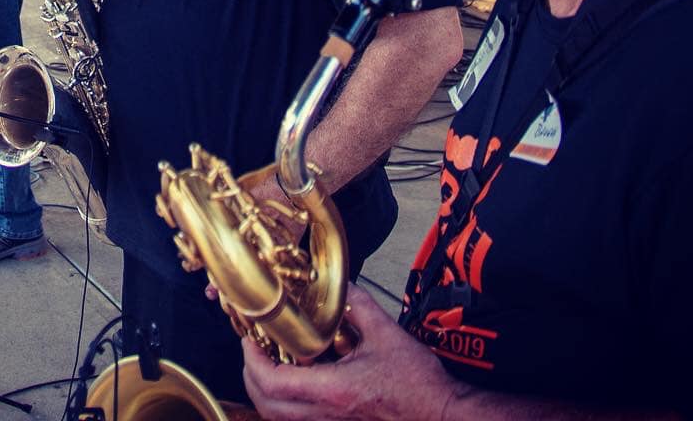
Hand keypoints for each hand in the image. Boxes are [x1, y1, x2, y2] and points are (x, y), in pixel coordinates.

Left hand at [241, 285, 457, 420]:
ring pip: (282, 418)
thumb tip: (341, 286)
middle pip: (268, 408)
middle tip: (253, 351)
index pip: (273, 383)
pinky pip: (302, 420)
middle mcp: (327, 414)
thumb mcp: (385, 332)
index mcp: (332, 390)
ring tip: (270, 363)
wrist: (442, 414)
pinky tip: (297, 381)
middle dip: (251, 378)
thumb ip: (358, 305)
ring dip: (267, 393)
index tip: (249, 339)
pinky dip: (288, 403)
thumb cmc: (418, 383)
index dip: (252, 361)